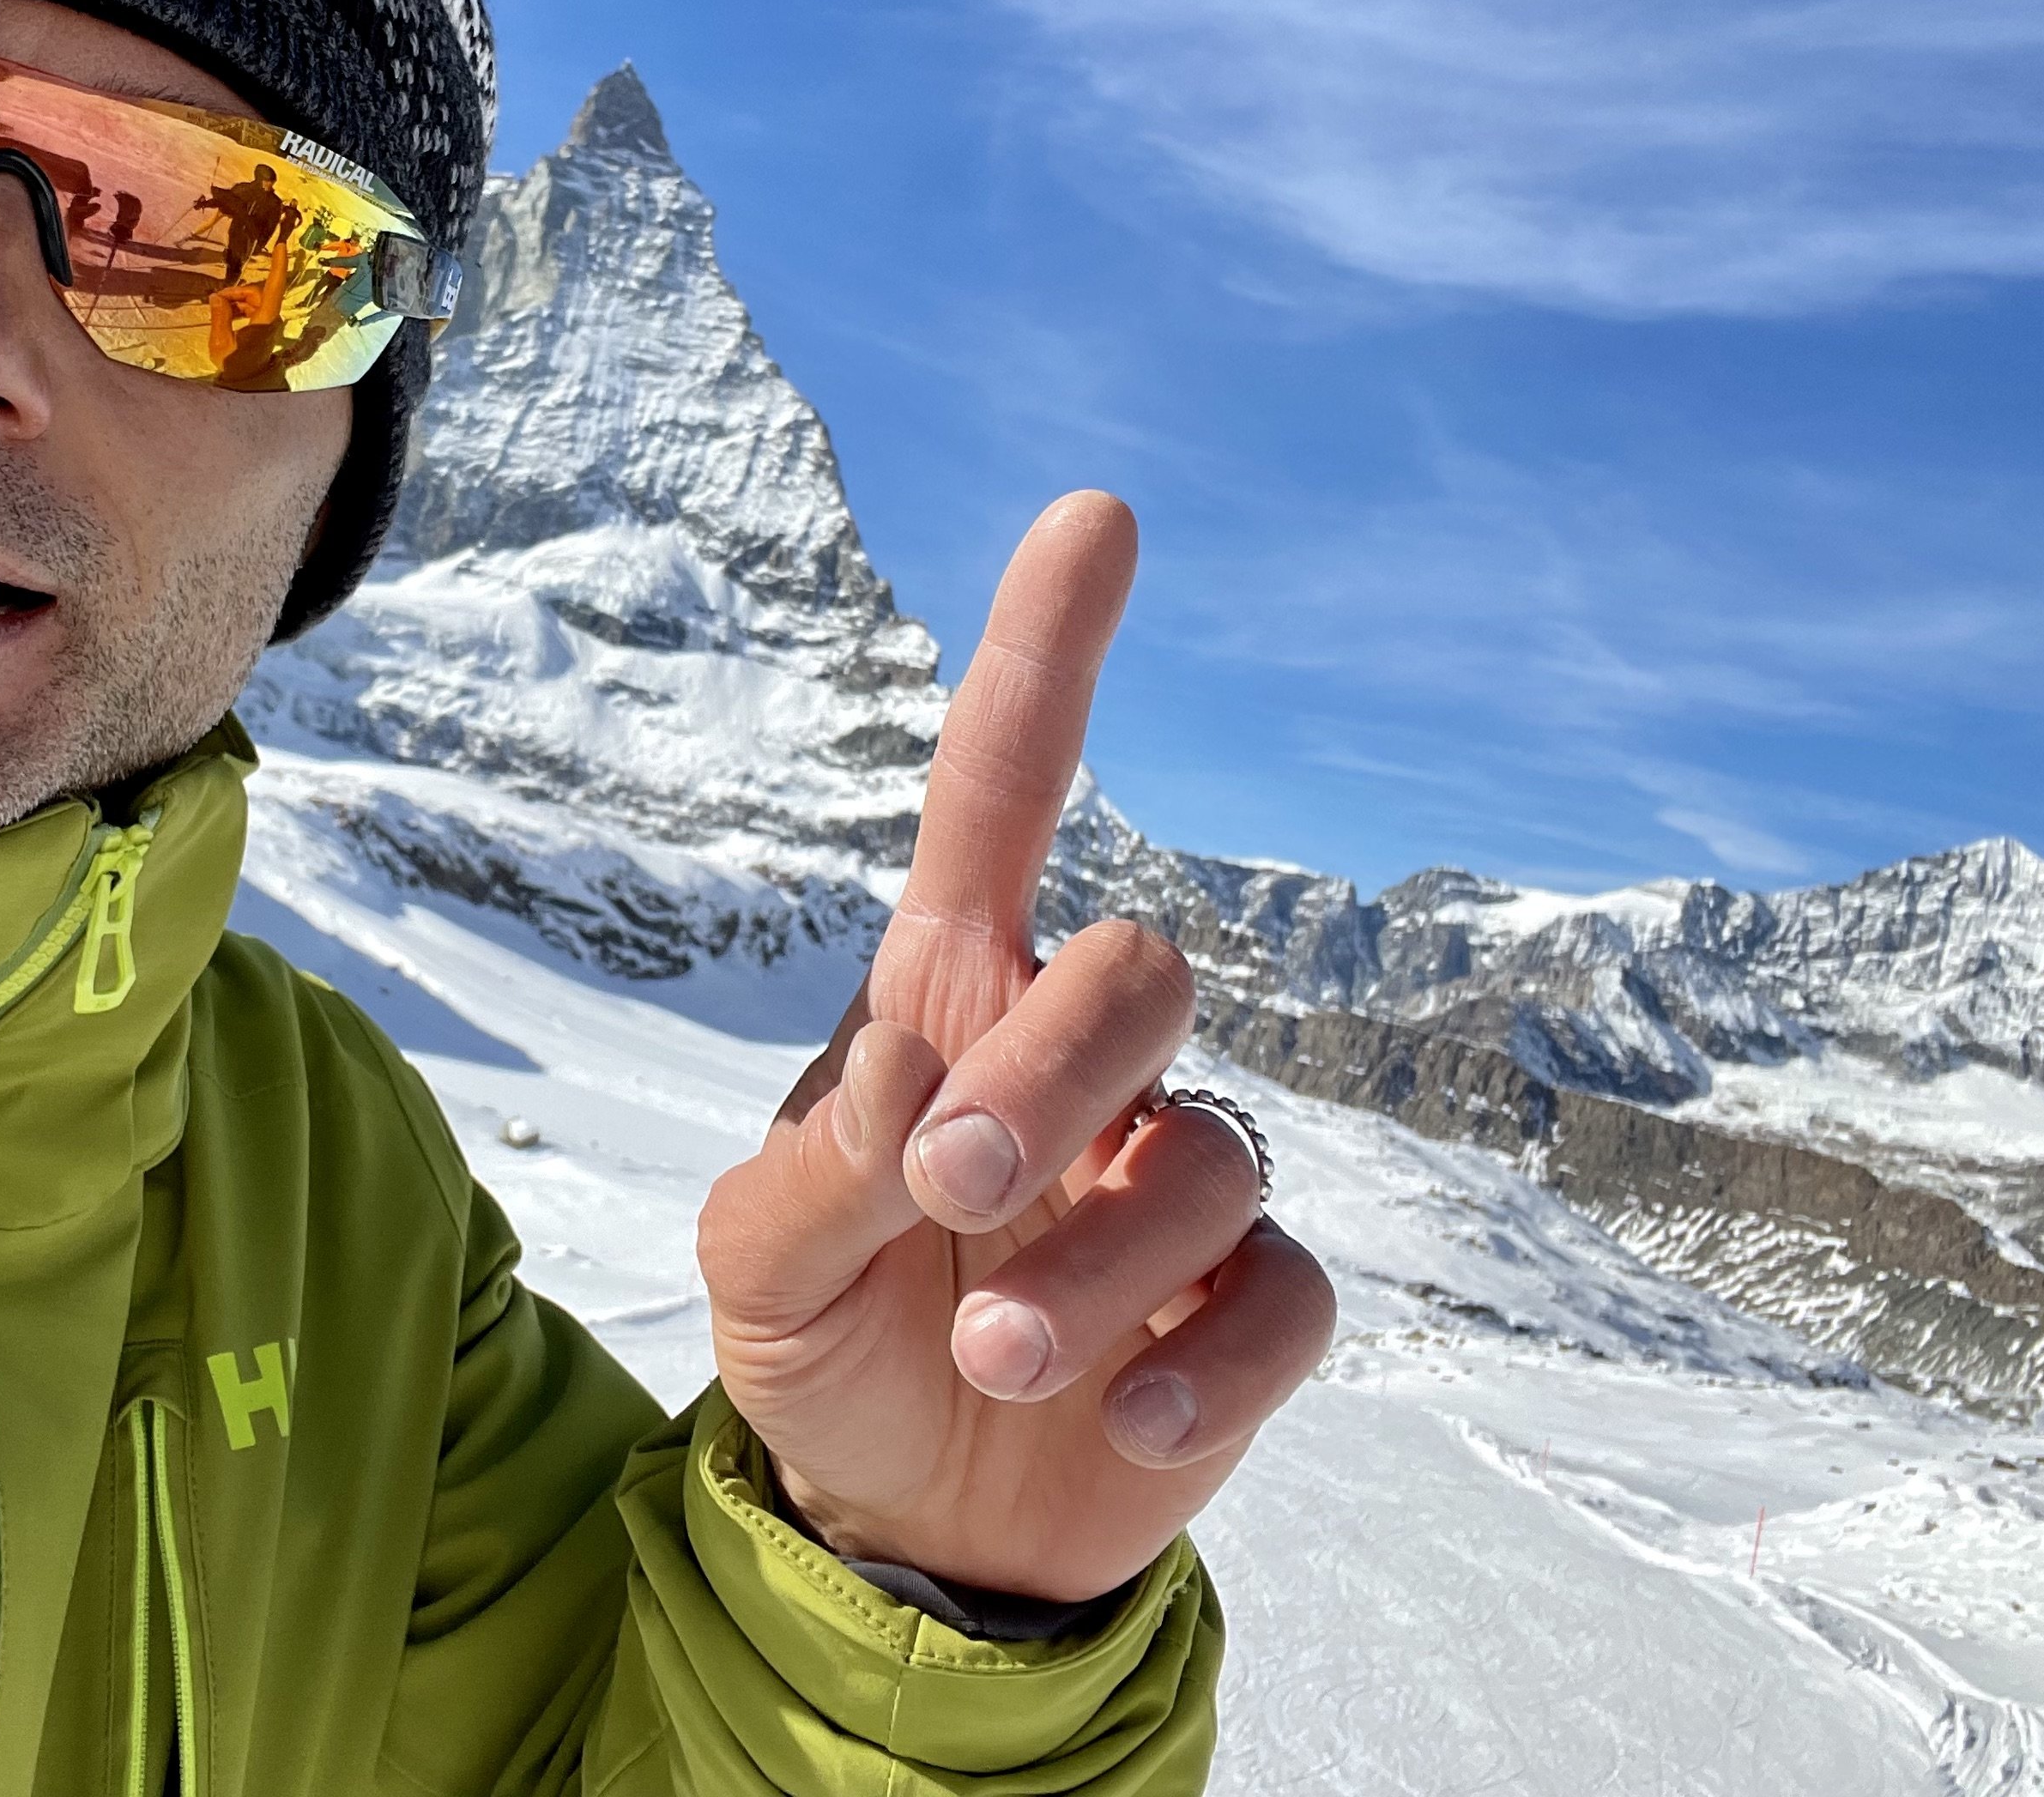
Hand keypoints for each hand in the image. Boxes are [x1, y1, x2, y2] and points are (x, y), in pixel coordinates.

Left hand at [695, 493, 1334, 1600]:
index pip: (1011, 794)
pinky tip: (1123, 1419)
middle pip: (1138, 973)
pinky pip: (1289, 1298)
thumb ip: (819, 1163)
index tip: (1095, 518)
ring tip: (988, 1351)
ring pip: (1213, 1155)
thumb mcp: (754, 1259)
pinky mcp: (1240, 1316)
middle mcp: (1083, 1067)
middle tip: (951, 1195)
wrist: (891, 1525)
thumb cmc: (821, 1334)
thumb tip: (914, 1067)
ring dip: (1095, 1262)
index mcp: (955, 999)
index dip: (1049, 655)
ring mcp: (1172, 1186)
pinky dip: (1210, 1361)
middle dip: (1053, 1074)